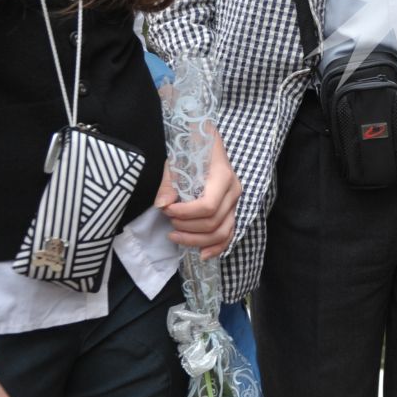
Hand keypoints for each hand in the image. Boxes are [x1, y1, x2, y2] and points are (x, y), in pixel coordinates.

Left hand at [157, 130, 242, 258]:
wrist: (206, 143)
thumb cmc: (191, 151)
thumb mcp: (176, 162)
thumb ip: (169, 184)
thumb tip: (162, 205)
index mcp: (223, 177)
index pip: (208, 206)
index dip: (185, 214)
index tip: (167, 210)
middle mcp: (233, 192)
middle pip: (213, 223)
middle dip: (187, 227)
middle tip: (168, 220)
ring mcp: (235, 203)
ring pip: (221, 232)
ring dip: (196, 240)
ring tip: (175, 235)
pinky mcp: (231, 212)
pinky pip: (228, 234)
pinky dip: (216, 247)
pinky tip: (202, 254)